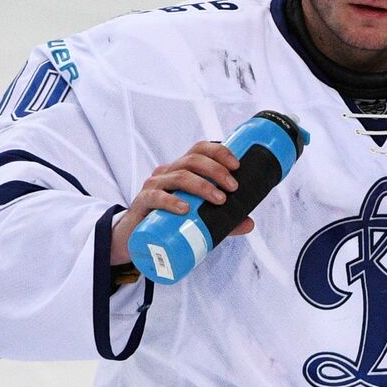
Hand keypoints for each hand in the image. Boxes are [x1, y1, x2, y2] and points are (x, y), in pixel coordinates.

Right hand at [110, 141, 254, 264]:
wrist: (137, 237)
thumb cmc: (169, 220)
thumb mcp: (198, 217)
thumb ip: (222, 220)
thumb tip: (249, 224)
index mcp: (182, 170)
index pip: (199, 150)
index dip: (218, 152)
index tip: (237, 165)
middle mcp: (167, 172)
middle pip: (192, 160)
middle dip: (216, 170)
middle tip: (233, 188)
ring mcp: (154, 185)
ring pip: (179, 176)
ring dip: (202, 186)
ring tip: (219, 200)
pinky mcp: (142, 202)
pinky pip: (156, 197)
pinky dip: (171, 201)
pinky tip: (184, 209)